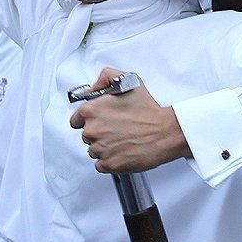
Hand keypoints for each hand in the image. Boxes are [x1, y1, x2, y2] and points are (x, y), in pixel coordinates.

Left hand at [69, 67, 191, 172]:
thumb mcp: (129, 80)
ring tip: (123, 139)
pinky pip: (101, 164)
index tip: (100, 120)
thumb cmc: (148, 110)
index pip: (76, 120)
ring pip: (94, 150)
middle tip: (117, 128)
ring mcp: (100, 149)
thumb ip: (106, 77)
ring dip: (105, 146)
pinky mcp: (109, 164)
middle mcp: (92, 130)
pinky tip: (123, 150)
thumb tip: (94, 87)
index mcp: (92, 111)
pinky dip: (110, 160)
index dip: (89, 120)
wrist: (165, 132)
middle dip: (99, 132)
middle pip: (86, 135)